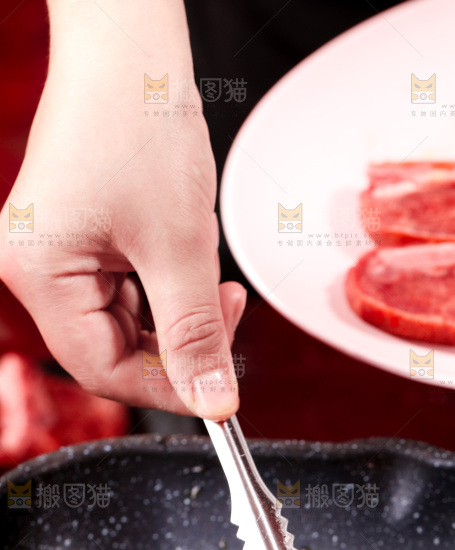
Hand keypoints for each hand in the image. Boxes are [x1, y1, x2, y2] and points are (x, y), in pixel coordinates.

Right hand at [0, 0, 244, 419]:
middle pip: (116, 351)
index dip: (170, 386)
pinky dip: (166, 282)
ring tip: (202, 257)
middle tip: (228, 307)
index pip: (104, 371)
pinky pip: (128, 290)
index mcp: (38, 275)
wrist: (130, 47)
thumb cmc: (140, 124)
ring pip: (128, 323)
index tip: (222, 384)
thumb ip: (197, 334)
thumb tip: (216, 405)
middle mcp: (34, 270)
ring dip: (177, 307)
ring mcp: (55, 256)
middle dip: (179, 338)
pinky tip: (183, 246)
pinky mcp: (78, 242)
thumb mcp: (180, 246)